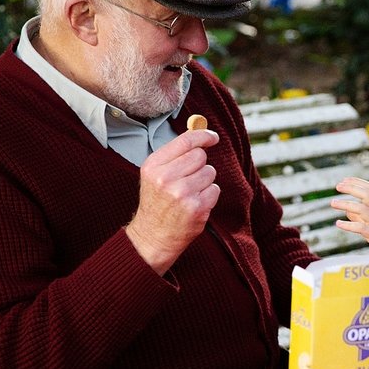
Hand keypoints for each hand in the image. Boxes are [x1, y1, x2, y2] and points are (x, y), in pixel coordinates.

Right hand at [126, 129, 220, 273]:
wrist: (153, 236)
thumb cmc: (157, 202)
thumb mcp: (155, 174)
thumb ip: (175, 154)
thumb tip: (200, 133)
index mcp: (153, 165)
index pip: (185, 141)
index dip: (203, 135)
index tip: (213, 137)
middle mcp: (166, 178)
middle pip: (200, 156)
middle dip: (200, 165)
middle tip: (188, 178)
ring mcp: (182, 193)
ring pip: (210, 172)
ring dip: (205, 181)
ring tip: (189, 193)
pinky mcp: (197, 207)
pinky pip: (215, 189)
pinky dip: (209, 195)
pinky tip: (195, 203)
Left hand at [331, 177, 368, 254]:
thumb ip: (361, 215)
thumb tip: (347, 211)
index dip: (356, 181)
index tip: (343, 180)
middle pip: (366, 193)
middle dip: (351, 188)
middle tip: (337, 187)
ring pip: (361, 209)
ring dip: (345, 204)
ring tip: (332, 203)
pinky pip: (360, 227)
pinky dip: (348, 225)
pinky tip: (338, 223)